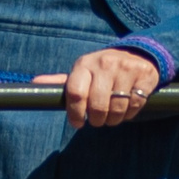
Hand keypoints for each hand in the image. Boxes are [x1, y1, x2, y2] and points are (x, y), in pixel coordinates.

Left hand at [35, 48, 161, 128]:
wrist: (138, 55)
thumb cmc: (102, 70)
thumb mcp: (82, 72)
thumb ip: (61, 81)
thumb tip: (33, 82)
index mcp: (85, 64)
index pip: (75, 93)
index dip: (75, 114)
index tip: (78, 123)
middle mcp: (105, 63)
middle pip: (97, 105)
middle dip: (97, 120)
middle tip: (98, 121)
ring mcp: (126, 68)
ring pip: (117, 107)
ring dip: (114, 120)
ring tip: (112, 117)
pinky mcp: (144, 75)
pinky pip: (135, 104)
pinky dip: (130, 114)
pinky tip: (127, 111)